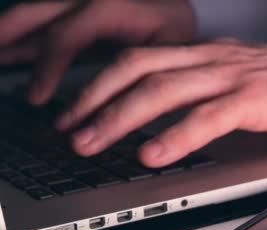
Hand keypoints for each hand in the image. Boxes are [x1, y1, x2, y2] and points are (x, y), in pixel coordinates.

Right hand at [0, 0, 195, 104]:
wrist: (179, 13)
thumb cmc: (176, 33)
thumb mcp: (166, 52)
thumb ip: (140, 71)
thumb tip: (119, 110)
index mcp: (111, 7)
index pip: (68, 33)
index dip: (49, 64)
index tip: (38, 98)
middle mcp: (88, 1)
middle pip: (37, 14)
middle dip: (7, 36)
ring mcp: (79, 8)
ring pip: (34, 17)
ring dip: (9, 38)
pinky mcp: (76, 20)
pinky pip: (42, 27)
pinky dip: (23, 43)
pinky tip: (7, 57)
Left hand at [56, 40, 266, 167]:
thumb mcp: (231, 78)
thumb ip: (196, 90)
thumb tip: (157, 117)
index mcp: (201, 54)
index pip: (136, 60)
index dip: (97, 84)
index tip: (73, 111)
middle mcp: (208, 59)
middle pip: (136, 70)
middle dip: (94, 101)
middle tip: (67, 131)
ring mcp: (230, 77)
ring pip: (162, 91)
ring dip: (119, 118)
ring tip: (92, 143)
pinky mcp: (254, 99)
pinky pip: (206, 117)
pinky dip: (174, 136)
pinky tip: (152, 154)